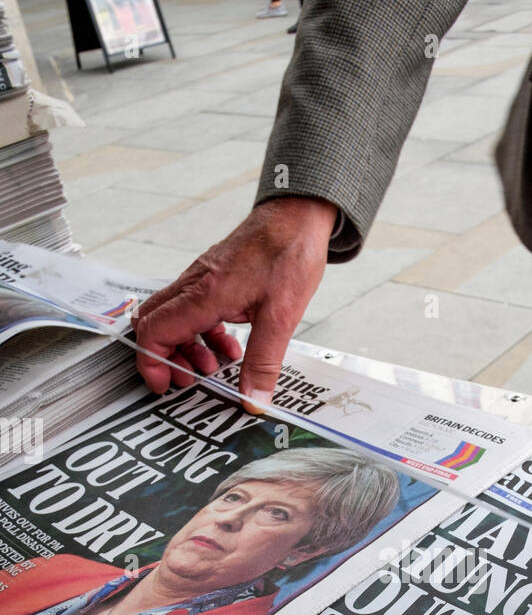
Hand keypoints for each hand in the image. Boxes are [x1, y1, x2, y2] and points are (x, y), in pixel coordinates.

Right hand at [133, 195, 338, 405]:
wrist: (297, 215)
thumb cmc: (288, 252)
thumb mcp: (281, 317)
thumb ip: (263, 361)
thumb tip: (254, 399)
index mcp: (204, 294)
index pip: (154, 331)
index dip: (151, 362)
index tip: (164, 385)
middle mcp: (195, 284)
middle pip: (155, 324)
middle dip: (166, 357)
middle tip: (189, 380)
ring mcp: (201, 278)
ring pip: (173, 317)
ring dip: (187, 347)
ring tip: (214, 367)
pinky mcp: (213, 277)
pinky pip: (193, 308)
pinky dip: (203, 332)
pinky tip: (230, 345)